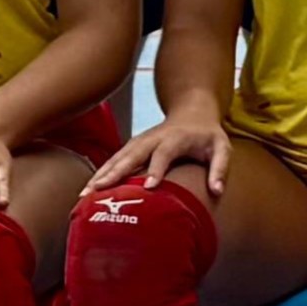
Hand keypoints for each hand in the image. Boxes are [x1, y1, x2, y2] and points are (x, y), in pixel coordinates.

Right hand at [96, 111, 229, 196]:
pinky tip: (88, 189)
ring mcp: (139, 141)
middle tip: (99, 190)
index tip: (148, 187)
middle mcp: (152, 139)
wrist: (192, 112)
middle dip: (114, 173)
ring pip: (117, 157)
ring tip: (84, 193)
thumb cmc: (207, 135)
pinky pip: (113, 160)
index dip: (156, 169)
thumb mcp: (222, 148)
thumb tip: (217, 191)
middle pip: (131, 155)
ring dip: (100, 174)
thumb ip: (220, 168)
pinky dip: (100, 172)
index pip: (164, 154)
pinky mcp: (131, 146)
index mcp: (175, 139)